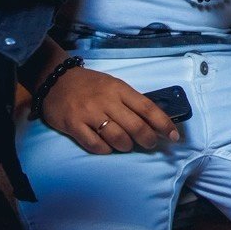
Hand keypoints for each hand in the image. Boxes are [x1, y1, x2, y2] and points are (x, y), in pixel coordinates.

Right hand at [39, 65, 180, 154]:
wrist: (56, 80)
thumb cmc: (90, 85)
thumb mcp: (114, 85)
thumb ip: (131, 101)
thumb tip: (154, 121)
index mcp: (120, 89)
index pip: (148, 108)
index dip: (163, 124)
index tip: (174, 136)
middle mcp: (106, 101)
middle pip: (135, 126)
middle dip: (148, 139)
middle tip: (151, 144)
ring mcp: (89, 114)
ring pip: (117, 137)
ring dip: (127, 146)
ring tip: (127, 145)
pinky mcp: (73, 125)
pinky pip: (95, 144)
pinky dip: (105, 150)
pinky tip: (107, 147)